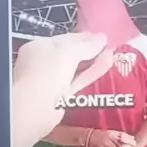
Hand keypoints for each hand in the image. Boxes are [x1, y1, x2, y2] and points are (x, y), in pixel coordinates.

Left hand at [12, 32, 106, 146]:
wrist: (33, 109)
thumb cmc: (47, 73)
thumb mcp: (68, 52)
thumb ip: (86, 45)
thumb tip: (102, 37)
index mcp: (40, 46)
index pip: (66, 38)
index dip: (85, 37)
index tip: (104, 37)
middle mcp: (44, 62)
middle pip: (71, 54)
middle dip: (91, 50)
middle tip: (111, 46)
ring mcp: (51, 80)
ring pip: (75, 69)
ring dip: (93, 62)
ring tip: (113, 54)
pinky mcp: (60, 96)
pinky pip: (77, 82)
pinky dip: (90, 74)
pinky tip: (106, 65)